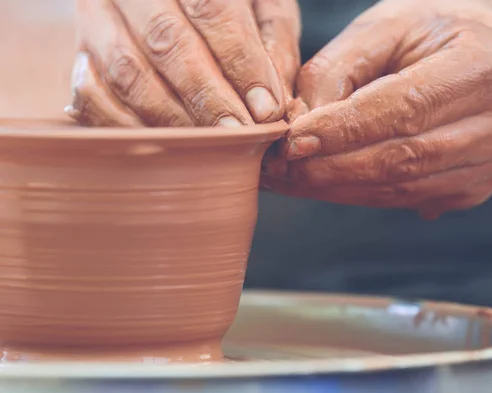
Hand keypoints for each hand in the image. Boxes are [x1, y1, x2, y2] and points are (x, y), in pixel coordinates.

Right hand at [67, 0, 299, 126]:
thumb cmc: (228, 2)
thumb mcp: (262, 5)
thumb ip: (273, 42)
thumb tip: (274, 102)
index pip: (212, 9)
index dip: (241, 63)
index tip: (266, 108)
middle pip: (166, 42)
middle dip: (207, 97)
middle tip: (238, 133)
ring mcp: (98, 16)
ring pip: (127, 72)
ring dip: (173, 119)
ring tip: (210, 145)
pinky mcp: (82, 50)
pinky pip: (92, 96)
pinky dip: (129, 126)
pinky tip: (165, 140)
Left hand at [262, 0, 491, 218]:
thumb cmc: (433, 35)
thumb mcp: (387, 27)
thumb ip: (339, 68)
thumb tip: (301, 125)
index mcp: (488, 64)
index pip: (405, 106)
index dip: (344, 129)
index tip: (292, 141)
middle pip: (405, 157)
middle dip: (332, 168)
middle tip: (280, 170)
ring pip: (405, 187)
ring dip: (340, 189)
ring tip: (293, 181)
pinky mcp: (482, 187)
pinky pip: (412, 200)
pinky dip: (363, 196)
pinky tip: (327, 186)